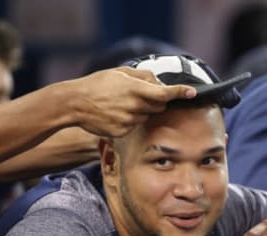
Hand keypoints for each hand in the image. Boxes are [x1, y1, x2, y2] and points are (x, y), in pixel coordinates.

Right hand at [66, 66, 195, 136]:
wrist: (74, 103)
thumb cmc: (97, 84)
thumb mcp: (120, 72)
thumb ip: (143, 76)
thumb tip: (159, 82)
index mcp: (135, 89)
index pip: (164, 93)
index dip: (180, 92)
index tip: (192, 92)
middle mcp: (134, 106)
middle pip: (158, 107)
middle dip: (154, 101)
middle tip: (137, 95)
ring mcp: (128, 121)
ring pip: (146, 117)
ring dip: (140, 111)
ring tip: (121, 104)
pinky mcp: (122, 132)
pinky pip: (135, 126)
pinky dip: (130, 120)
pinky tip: (116, 114)